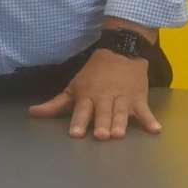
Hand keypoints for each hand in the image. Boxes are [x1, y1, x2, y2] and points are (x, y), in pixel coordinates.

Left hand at [28, 50, 160, 139]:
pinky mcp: (138, 99)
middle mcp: (104, 98)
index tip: (75, 134)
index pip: (81, 111)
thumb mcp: (73, 86)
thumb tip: (32, 113)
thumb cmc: (94, 75)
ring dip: (120, 123)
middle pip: (102, 113)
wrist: (121, 52)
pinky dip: (150, 119)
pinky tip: (155, 129)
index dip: (78, 122)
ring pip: (121, 112)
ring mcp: (122, 98)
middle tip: (100, 135)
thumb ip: (55, 104)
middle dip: (101, 123)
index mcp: (87, 96)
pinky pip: (145, 111)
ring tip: (119, 134)